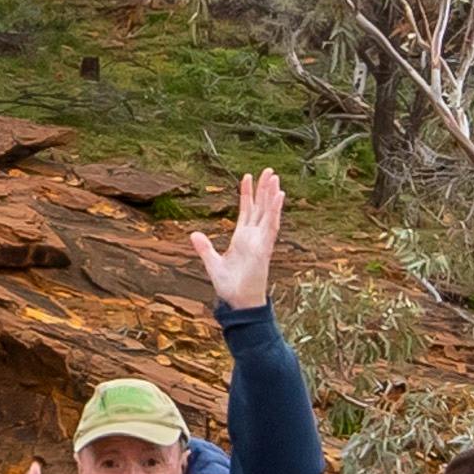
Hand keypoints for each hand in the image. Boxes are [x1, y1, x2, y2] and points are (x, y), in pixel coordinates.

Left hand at [197, 167, 279, 314]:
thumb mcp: (212, 263)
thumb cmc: (229, 286)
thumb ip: (204, 248)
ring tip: (275, 178)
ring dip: (272, 196)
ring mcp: (261, 241)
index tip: (248, 176)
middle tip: (269, 170)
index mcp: (242, 238)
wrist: (238, 302)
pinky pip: (271, 226)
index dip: (248, 194)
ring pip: (268, 213)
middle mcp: (254, 237)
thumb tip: (194, 234)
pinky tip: (279, 196)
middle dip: (264, 189)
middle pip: (261, 207)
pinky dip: (275, 211)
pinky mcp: (264, 248)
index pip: (247, 211)